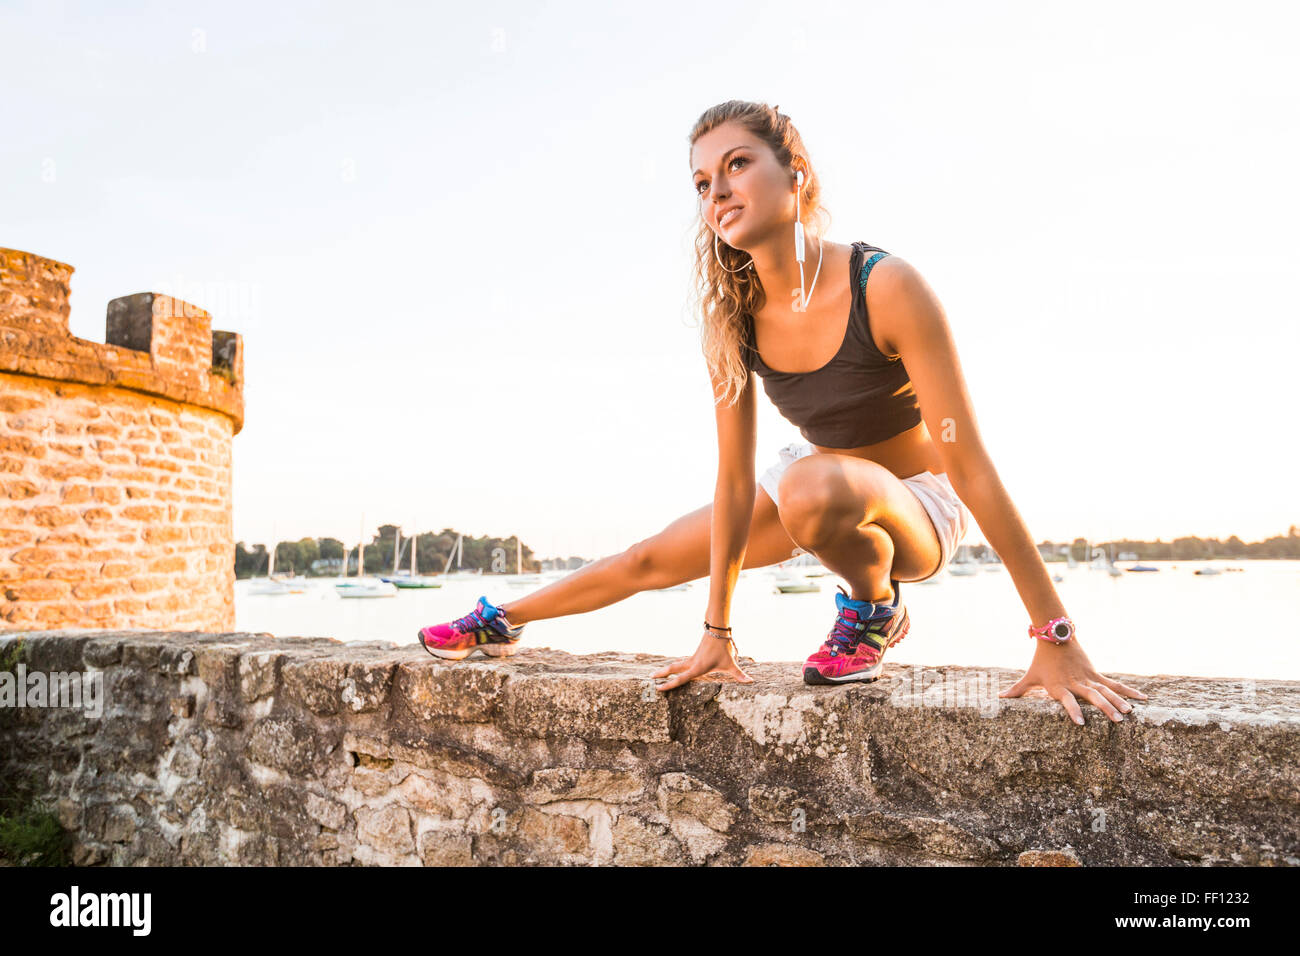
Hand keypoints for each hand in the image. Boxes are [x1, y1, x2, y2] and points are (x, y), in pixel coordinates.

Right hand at [652, 630, 753, 691]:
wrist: (718, 630)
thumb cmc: (724, 647)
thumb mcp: (731, 663)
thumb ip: (739, 674)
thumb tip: (750, 681)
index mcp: (698, 668)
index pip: (681, 679)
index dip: (669, 684)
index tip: (659, 688)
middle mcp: (692, 663)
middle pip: (673, 669)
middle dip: (662, 674)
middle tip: (650, 678)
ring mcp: (692, 658)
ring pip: (676, 664)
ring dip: (667, 669)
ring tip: (656, 674)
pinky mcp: (694, 655)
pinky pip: (682, 662)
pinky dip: (675, 666)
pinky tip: (672, 669)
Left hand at [999, 639, 1147, 725]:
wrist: (1055, 637)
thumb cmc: (1041, 661)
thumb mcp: (1030, 676)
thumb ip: (1017, 690)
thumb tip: (999, 698)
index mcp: (1059, 686)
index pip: (1067, 700)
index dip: (1073, 710)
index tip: (1080, 723)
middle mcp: (1076, 683)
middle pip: (1092, 696)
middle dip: (1105, 709)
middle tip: (1117, 721)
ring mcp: (1088, 678)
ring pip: (1106, 691)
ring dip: (1119, 702)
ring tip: (1130, 713)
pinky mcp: (1096, 674)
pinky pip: (1114, 684)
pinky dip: (1129, 691)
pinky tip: (1143, 699)